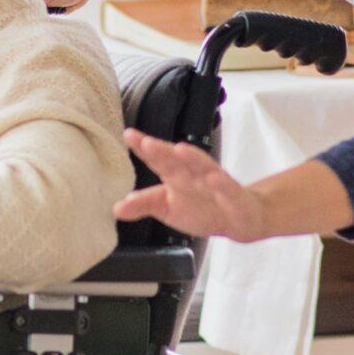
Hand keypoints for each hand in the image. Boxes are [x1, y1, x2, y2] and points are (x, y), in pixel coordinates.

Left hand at [113, 128, 272, 241]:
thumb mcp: (166, 208)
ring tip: (180, 150)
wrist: (237, 219)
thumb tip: (116, 208)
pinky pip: (227, 188)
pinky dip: (221, 184)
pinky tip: (214, 179)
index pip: (157, 159)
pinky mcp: (233, 196)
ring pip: (203, 167)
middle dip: (162, 150)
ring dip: (192, 158)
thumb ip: (142, 205)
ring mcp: (214, 182)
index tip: (128, 135)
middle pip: (176, 159)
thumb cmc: (200, 208)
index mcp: (174, 174)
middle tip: (146, 142)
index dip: (143, 148)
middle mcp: (192, 174)